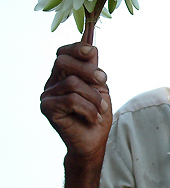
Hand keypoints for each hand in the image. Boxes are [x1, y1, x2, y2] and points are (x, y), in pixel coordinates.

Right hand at [41, 43, 112, 159]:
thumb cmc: (97, 114)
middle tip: (103, 81)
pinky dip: (88, 109)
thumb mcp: (99, 87)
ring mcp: (48, 95)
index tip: (92, 52)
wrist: (94, 142)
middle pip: (63, 62)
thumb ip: (93, 68)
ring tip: (101, 109)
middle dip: (88, 70)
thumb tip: (91, 45)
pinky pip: (71, 100)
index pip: (63, 53)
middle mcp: (52, 83)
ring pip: (72, 83)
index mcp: (63, 74)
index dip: (76, 48)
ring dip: (94, 97)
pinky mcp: (47, 108)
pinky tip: (93, 118)